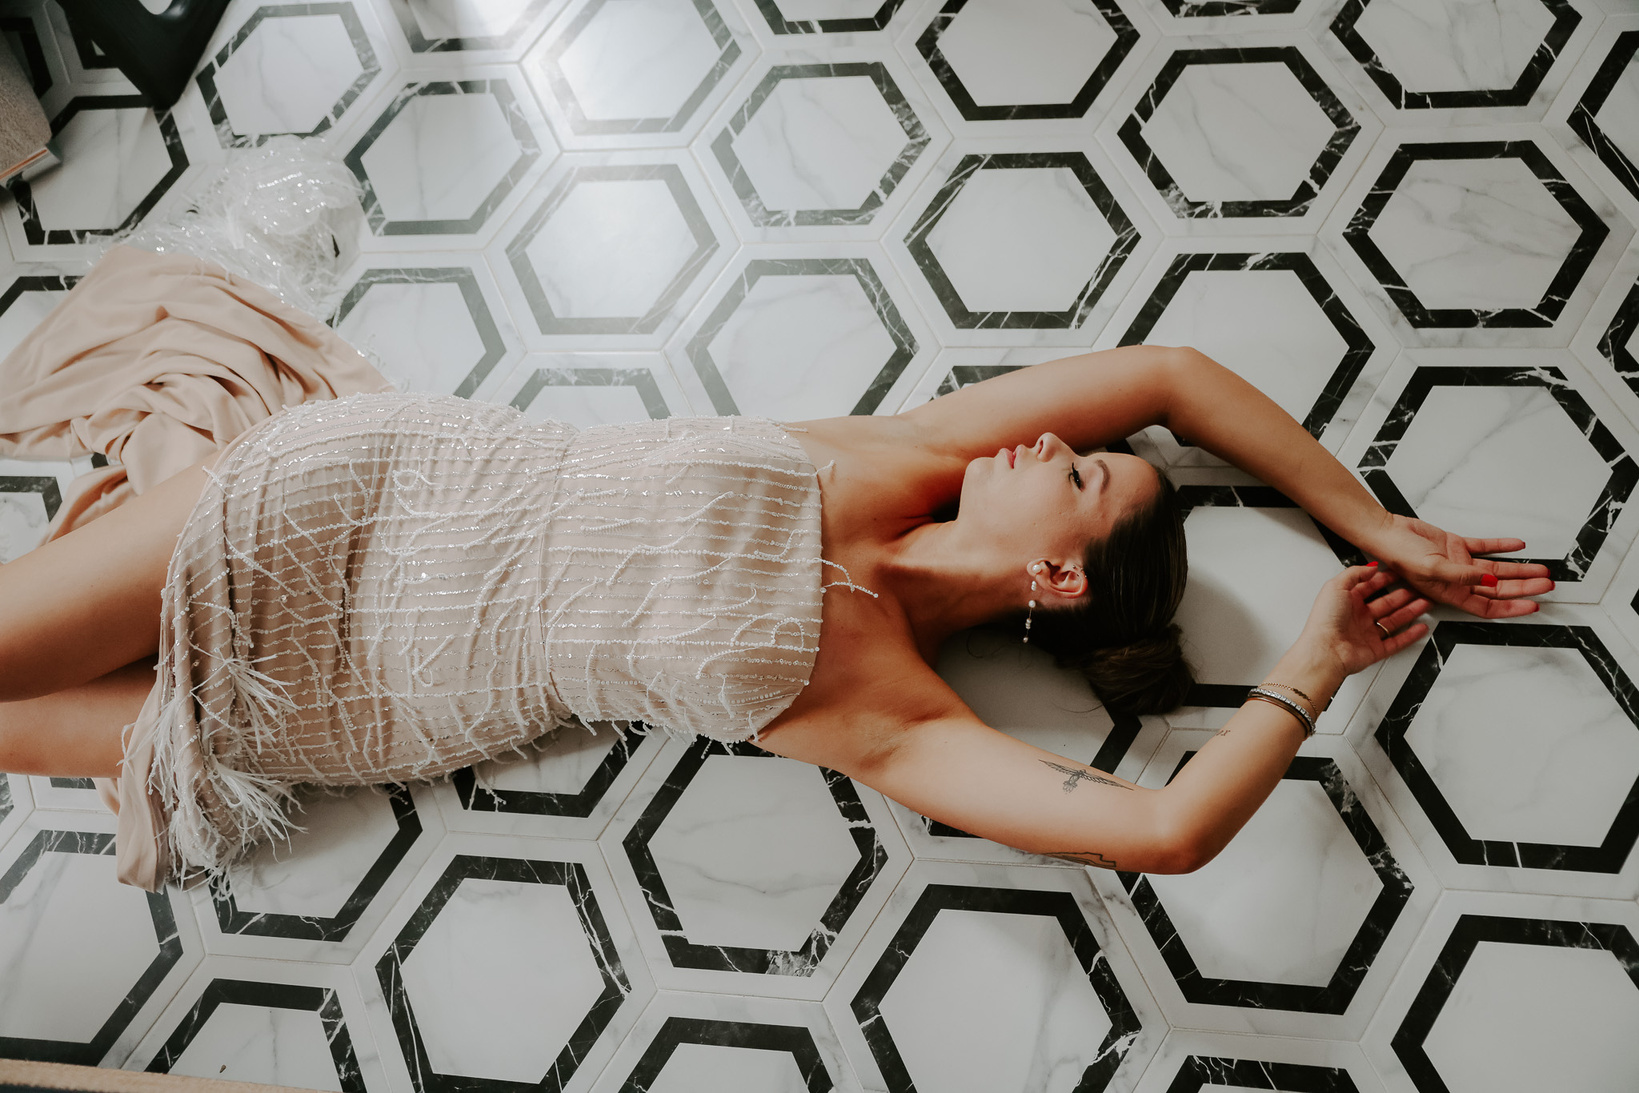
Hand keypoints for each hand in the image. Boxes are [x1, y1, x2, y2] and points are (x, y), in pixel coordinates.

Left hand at [1296, 565, 1430, 677]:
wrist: (1325, 650)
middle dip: (1404, 595)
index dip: (1385, 579)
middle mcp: (1357, 617)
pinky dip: (1410, 635)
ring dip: (1411, 611)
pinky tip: (1420, 627)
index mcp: (1347, 601)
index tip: (1400, 573)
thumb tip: (1371, 567)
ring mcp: (1366, 633)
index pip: (1370, 586)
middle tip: (1419, 588)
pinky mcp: (1374, 650)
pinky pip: (1396, 642)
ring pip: (1394, 620)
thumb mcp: (1336, 586)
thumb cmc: (1325, 620)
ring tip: (1426, 603)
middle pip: (1386, 603)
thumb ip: (1355, 573)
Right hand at [1367, 514, 1552, 618]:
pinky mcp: (1456, 546)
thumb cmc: (1398, 554)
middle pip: (1498, 589)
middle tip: (1545, 586)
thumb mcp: (1431, 568)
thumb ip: (1461, 575)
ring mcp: (1458, 564)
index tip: (1532, 606)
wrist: (1387, 531)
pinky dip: (1502, 546)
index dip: (1511, 608)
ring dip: (1519, 570)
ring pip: (1496, 570)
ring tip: (1540, 570)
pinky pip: (1485, 547)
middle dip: (1523, 588)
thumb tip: (1488, 581)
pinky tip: (1518, 546)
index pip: (1487, 607)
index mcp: (1449, 593)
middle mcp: (1457, 581)